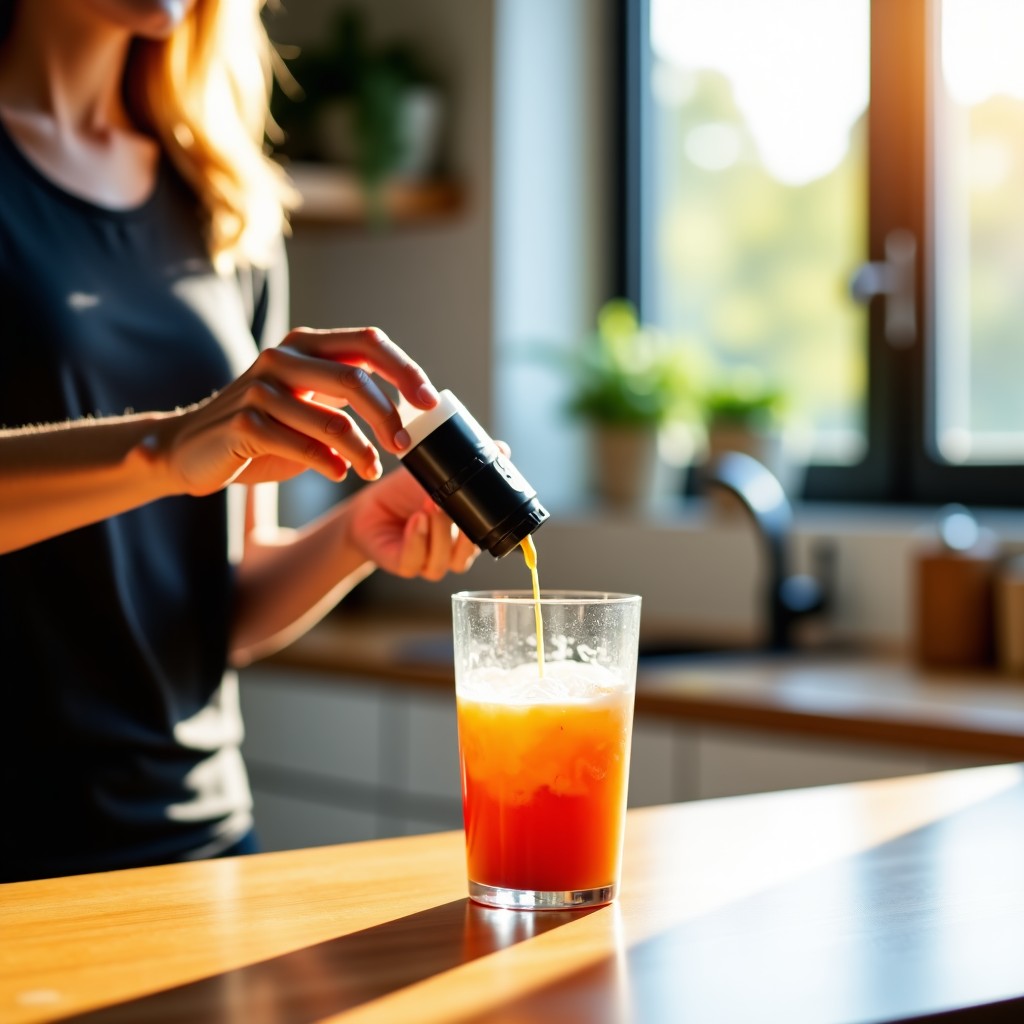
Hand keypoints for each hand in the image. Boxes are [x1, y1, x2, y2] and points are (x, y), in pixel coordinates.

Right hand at [157, 327, 437, 494]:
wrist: (192, 450)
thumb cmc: (264, 430)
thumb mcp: (309, 403)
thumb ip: (347, 396)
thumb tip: (410, 411)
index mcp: (305, 345)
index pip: (367, 342)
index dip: (404, 370)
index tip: (430, 402)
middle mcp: (282, 358)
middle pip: (355, 379)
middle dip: (389, 416)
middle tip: (404, 445)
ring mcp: (260, 388)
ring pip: (333, 420)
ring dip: (362, 451)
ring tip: (370, 469)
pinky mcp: (244, 423)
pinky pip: (303, 446)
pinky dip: (330, 464)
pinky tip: (338, 474)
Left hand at [346, 466, 479, 579]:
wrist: (369, 506)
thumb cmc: (405, 493)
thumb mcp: (437, 475)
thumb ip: (466, 465)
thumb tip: (501, 449)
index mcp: (465, 534)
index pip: (485, 538)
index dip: (487, 525)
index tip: (482, 503)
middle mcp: (450, 553)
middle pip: (465, 553)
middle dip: (459, 529)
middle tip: (447, 502)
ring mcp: (428, 563)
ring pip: (442, 560)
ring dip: (437, 531)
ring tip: (427, 506)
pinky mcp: (404, 566)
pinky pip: (415, 561)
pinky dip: (416, 540)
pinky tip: (414, 521)